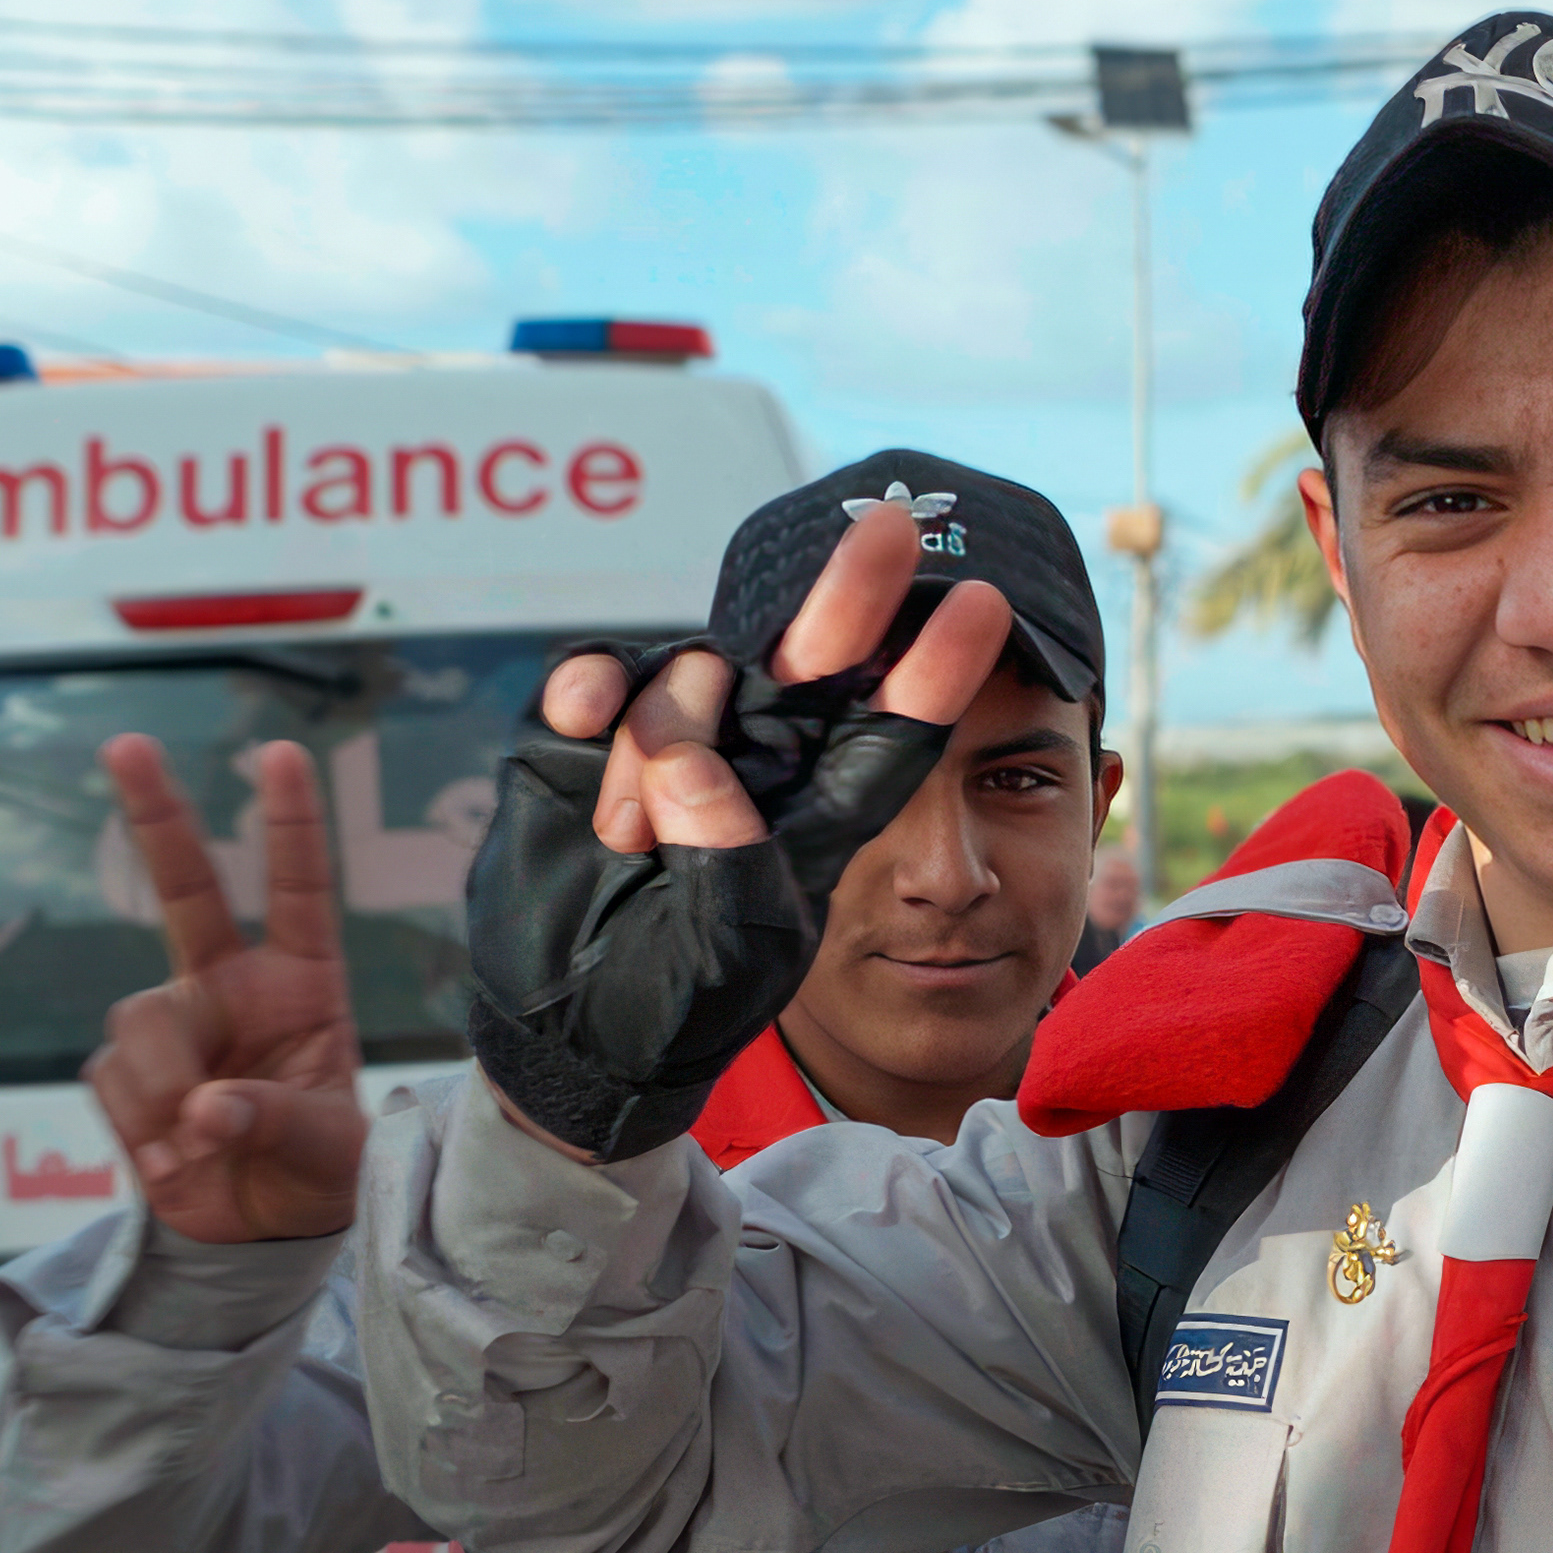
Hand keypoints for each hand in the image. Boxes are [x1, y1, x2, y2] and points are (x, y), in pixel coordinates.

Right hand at [86, 736, 367, 1243]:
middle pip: (184, 890)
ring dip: (164, 1086)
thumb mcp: (332, 1151)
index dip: (290, 824)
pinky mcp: (127, 1078)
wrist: (266, 1234)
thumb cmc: (321, 1172)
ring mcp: (175, 1028)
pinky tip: (173, 1163)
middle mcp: (231, 988)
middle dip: (156, 816)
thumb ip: (276, 1121)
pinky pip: (112, 1079)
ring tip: (200, 1145)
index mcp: (303, 983)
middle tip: (128, 744)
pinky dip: (140, 1125)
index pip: (297, 891)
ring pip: (140, 1020)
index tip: (280, 752)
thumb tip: (204, 1109)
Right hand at [472, 506, 1012, 1161]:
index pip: (895, 731)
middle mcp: (762, 757)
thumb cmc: (668, 1003)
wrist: (565, 1021)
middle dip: (858, 592)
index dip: (937, 671)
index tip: (987, 605)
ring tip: (627, 841)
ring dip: (660, 739)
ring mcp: (678, 734)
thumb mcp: (722, 966)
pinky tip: (580, 715)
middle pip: (819, 656)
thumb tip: (692, 762)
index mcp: (821, 814)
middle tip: (896, 530)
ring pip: (693, 675)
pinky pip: (601, 672)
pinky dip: (593, 684)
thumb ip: (724, 874)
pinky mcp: (594, 729)